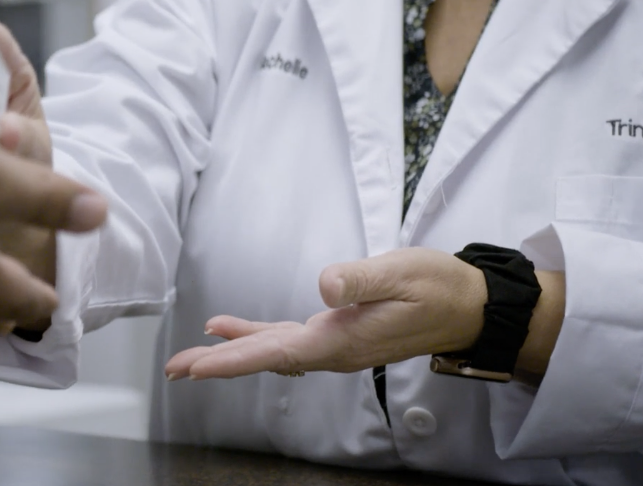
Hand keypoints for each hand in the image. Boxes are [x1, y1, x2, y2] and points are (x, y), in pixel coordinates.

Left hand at [164, 248, 487, 379]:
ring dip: (230, 354)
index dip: (234, 360)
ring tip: (190, 357)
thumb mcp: (403, 273)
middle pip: (265, 358)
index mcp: (344, 339)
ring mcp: (335, 345)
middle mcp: (334, 350)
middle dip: (218, 364)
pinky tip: (231, 329)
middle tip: (174, 370)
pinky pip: (287, 340)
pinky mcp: (338, 333)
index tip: (197, 368)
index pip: (277, 352)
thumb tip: (324, 284)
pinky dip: (256, 335)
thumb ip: (361, 278)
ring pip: (272, 352)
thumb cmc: (439, 287)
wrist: (468, 307)